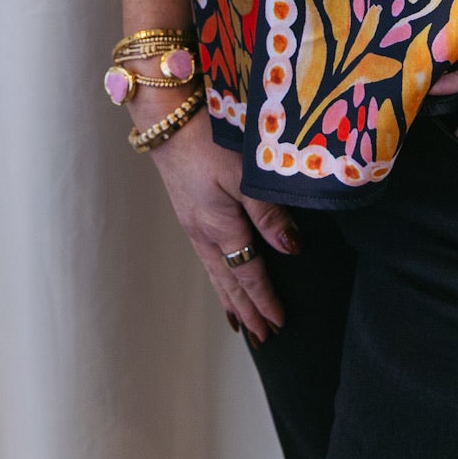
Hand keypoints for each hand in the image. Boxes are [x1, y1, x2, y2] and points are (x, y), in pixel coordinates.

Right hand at [146, 103, 299, 344]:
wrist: (167, 119)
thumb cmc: (209, 139)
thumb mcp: (244, 173)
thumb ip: (268, 212)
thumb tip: (291, 249)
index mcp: (220, 227)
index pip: (249, 273)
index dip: (265, 299)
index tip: (279, 323)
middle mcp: (204, 233)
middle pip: (229, 281)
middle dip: (246, 310)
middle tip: (261, 339)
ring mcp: (193, 224)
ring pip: (215, 272)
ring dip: (230, 299)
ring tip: (240, 322)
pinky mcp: (188, 212)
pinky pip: (206, 257)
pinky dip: (216, 277)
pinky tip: (220, 277)